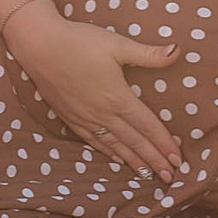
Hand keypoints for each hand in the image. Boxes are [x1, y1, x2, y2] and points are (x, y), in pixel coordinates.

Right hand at [5, 9, 186, 178]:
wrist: (39, 46)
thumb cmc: (79, 41)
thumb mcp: (117, 44)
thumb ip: (149, 54)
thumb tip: (178, 51)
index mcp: (118, 97)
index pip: (148, 127)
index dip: (164, 144)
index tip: (178, 160)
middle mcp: (103, 114)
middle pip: (134, 142)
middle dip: (154, 160)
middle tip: (170, 177)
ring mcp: (85, 118)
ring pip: (115, 146)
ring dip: (134, 162)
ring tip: (149, 175)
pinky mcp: (71, 118)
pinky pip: (94, 141)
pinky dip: (109, 153)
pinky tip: (118, 159)